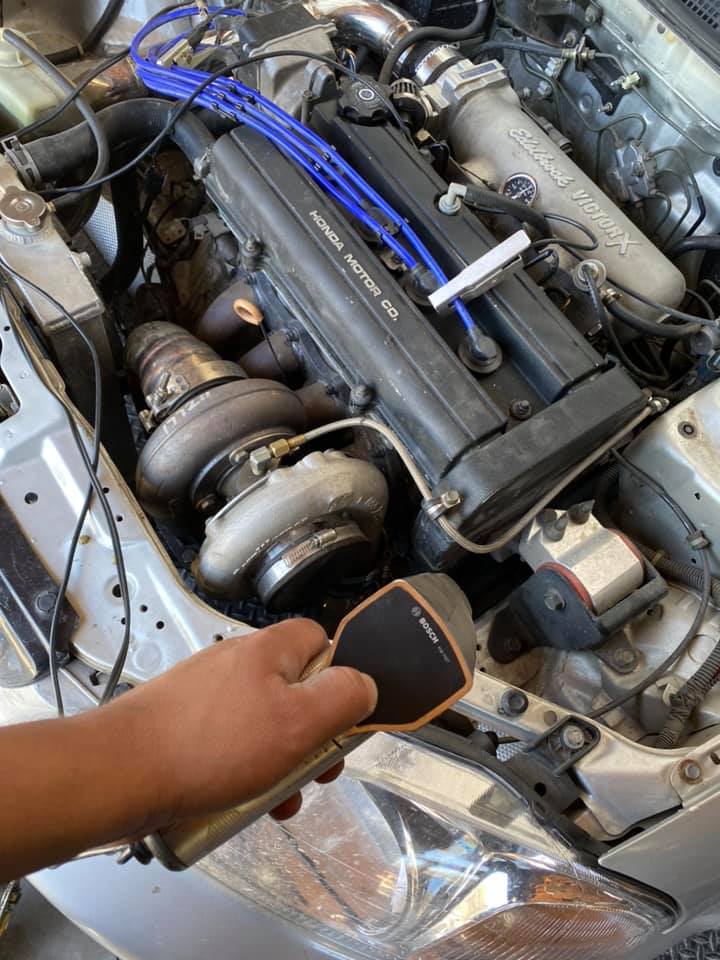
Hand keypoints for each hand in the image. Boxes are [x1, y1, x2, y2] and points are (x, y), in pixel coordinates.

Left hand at [100, 619, 377, 831]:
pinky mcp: (182, 725)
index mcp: (268, 649)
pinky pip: (229, 744)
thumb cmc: (213, 746)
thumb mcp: (298, 722)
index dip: (341, 675)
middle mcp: (236, 662)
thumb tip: (365, 684)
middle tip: (317, 772)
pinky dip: (243, 772)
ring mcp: (205, 694)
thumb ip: (342, 698)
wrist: (119, 774)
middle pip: (294, 688)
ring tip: (279, 801)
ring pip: (263, 723)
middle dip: (313, 735)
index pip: (321, 639)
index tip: (345, 718)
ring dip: (280, 762)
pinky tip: (242, 804)